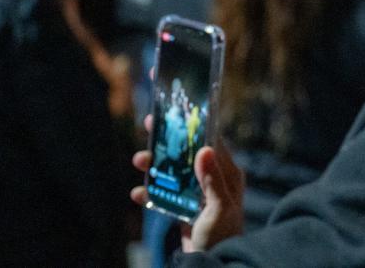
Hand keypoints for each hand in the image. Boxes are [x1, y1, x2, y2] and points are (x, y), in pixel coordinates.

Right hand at [131, 116, 245, 252]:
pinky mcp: (184, 209)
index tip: (174, 112)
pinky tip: (137, 194)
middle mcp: (212, 180)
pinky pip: (164, 195)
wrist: (214, 265)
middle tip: (148, 126)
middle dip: (168, 141)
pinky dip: (150, 193)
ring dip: (155, 166)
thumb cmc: (224, 237)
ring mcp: (197, 194)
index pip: (210, 142)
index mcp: (227, 174)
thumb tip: (205, 149)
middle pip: (188, 153)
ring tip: (138, 162)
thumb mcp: (220, 208)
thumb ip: (212, 181)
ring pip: (173, 172)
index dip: (192, 126)